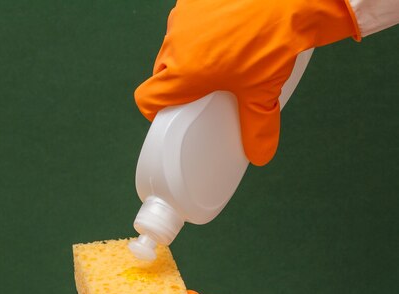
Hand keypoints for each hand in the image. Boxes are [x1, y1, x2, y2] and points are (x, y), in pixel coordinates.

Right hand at [134, 0, 358, 164]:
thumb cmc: (271, 40)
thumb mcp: (263, 90)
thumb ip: (257, 126)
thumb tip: (259, 152)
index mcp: (183, 73)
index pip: (147, 98)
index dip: (155, 110)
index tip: (168, 114)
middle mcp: (175, 43)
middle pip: (163, 71)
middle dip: (179, 81)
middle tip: (206, 86)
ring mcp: (183, 17)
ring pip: (175, 45)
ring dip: (189, 54)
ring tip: (221, 56)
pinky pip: (188, 21)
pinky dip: (201, 28)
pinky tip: (226, 30)